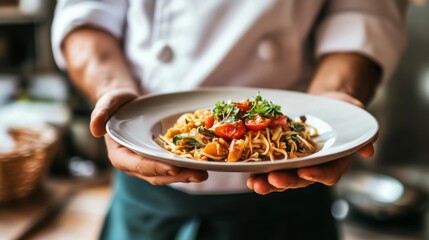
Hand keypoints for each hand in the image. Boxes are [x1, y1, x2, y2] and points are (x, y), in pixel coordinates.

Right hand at [91, 89, 207, 184]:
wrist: (128, 105)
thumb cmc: (117, 104)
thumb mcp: (107, 103)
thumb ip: (100, 112)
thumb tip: (95, 129)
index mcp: (120, 155)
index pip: (137, 165)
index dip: (155, 168)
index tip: (173, 168)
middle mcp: (135, 163)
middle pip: (156, 174)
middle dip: (177, 176)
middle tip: (198, 174)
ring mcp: (149, 162)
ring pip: (168, 174)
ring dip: (186, 175)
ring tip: (204, 173)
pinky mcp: (161, 158)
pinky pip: (174, 165)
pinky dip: (188, 167)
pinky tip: (204, 164)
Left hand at [246, 92, 375, 194]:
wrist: (325, 104)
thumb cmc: (343, 110)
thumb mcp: (356, 117)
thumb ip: (362, 133)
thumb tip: (368, 150)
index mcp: (334, 161)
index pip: (328, 173)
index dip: (317, 175)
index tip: (305, 172)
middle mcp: (314, 167)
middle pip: (300, 180)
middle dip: (286, 181)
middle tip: (273, 180)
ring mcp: (295, 164)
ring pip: (282, 177)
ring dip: (267, 182)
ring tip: (254, 184)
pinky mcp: (280, 156)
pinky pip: (268, 166)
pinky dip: (257, 171)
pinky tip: (245, 173)